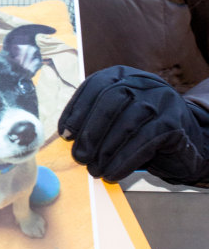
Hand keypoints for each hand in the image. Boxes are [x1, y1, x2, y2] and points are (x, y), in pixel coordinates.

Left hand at [58, 65, 208, 184]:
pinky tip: (113, 173)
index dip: (76, 110)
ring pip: (127, 122)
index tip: (64, 134)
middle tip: (79, 157)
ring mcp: (160, 99)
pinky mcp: (173, 122)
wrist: (184, 141)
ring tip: (94, 170)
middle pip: (110, 100)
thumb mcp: (116, 117)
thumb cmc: (139, 130)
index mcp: (122, 75)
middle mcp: (142, 82)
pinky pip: (144, 141)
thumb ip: (94, 119)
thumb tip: (66, 137)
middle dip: (90, 131)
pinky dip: (124, 160)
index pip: (94, 86)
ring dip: (105, 151)